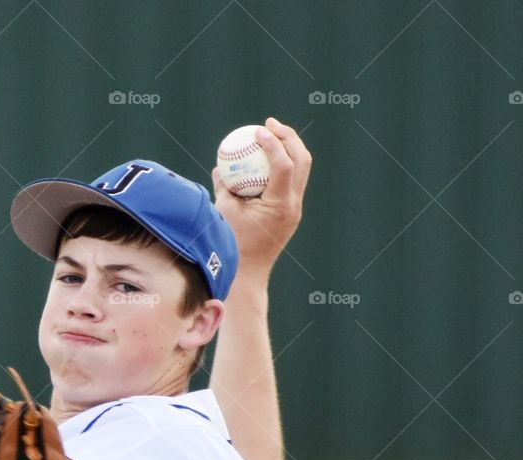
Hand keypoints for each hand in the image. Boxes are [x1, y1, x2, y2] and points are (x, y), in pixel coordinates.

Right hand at [212, 117, 311, 280]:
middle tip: (269, 124)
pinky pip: (292, 180)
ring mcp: (296, 208)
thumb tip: (220, 165)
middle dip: (288, 136)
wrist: (248, 272)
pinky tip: (265, 158)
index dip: (273, 143)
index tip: (257, 131)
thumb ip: (223, 186)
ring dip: (289, 148)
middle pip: (302, 160)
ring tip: (270, 135)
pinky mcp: (291, 211)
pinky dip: (282, 165)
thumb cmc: (232, 244)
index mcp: (279, 205)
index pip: (283, 165)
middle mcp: (293, 205)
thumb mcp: (222, 212)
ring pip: (302, 168)